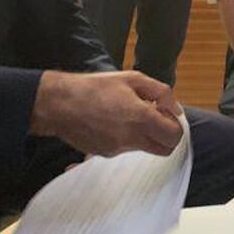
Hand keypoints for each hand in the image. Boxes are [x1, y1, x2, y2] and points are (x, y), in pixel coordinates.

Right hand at [31, 70, 182, 156]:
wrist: (59, 104)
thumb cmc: (94, 87)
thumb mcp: (132, 78)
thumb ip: (160, 92)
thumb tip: (175, 108)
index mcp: (141, 117)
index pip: (174, 136)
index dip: (174, 125)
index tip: (165, 114)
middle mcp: (131, 138)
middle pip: (163, 149)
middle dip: (164, 136)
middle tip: (154, 119)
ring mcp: (118, 149)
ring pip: (144, 148)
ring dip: (144, 134)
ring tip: (126, 114)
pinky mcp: (106, 154)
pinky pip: (125, 148)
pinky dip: (126, 137)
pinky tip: (112, 121)